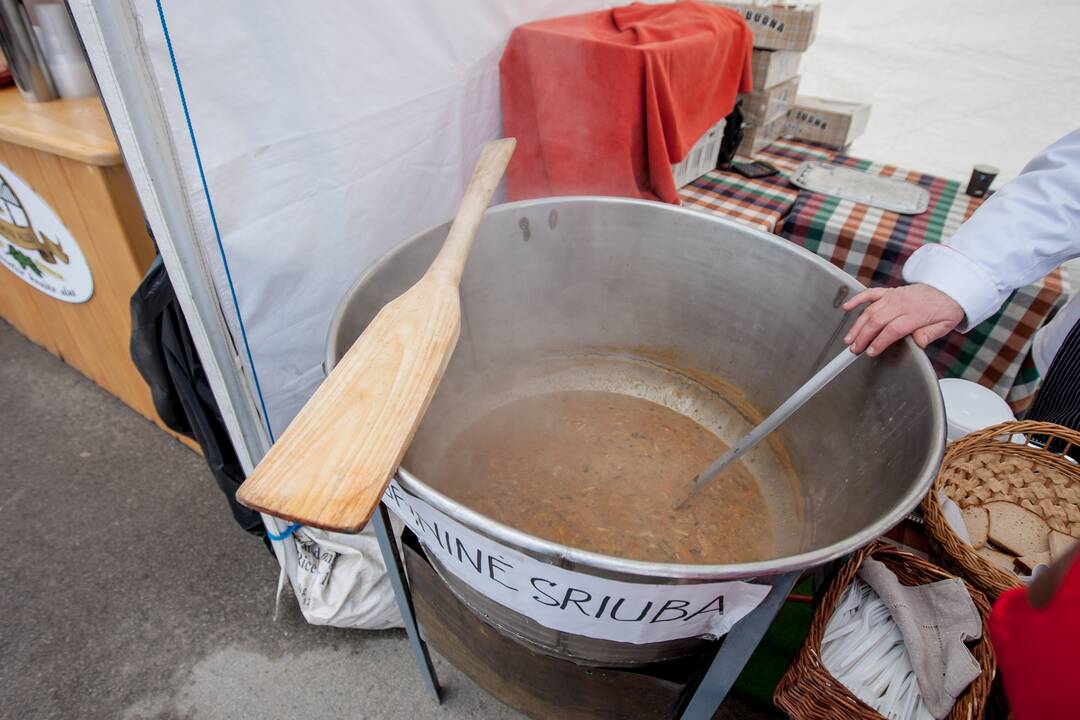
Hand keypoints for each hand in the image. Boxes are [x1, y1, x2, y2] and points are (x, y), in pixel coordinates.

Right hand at [842, 283, 963, 355]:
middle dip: (862, 336)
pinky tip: (847, 307)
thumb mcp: (946, 325)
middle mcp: (902, 304)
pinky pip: (870, 293)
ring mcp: (894, 296)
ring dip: (857, 325)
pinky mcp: (889, 292)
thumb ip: (930, 334)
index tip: (871, 351)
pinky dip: (857, 299)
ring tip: (849, 339)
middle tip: (855, 349)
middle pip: (877, 320)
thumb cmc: (945, 308)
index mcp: (916, 314)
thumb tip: (919, 342)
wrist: (948, 288)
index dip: (879, 342)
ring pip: (870, 310)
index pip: (893, 330)